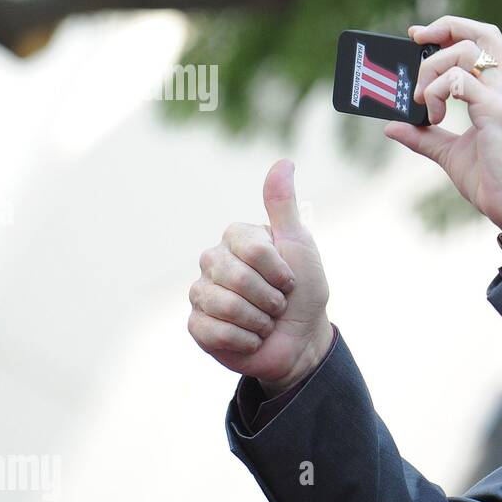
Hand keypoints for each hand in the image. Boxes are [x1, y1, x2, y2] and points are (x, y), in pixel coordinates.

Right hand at [188, 159, 331, 397]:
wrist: (302, 339)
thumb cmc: (304, 291)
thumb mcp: (299, 245)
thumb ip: (284, 206)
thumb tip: (284, 162)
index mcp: (236, 239)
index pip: (252, 249)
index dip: (278, 270)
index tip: (290, 279)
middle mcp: (213, 261)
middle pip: (236, 278)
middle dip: (270, 298)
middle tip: (279, 304)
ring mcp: (201, 293)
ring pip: (223, 305)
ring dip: (258, 321)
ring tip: (265, 321)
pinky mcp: (197, 325)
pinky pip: (212, 330)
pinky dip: (244, 339)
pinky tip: (250, 338)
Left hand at [383, 16, 501, 228]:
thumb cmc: (495, 183)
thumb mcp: (452, 155)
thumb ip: (425, 136)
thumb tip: (392, 127)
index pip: (486, 39)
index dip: (453, 29)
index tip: (420, 37)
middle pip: (480, 33)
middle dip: (441, 30)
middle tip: (413, 44)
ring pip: (464, 52)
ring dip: (432, 70)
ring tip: (422, 101)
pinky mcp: (497, 111)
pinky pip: (458, 81)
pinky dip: (436, 92)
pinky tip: (433, 116)